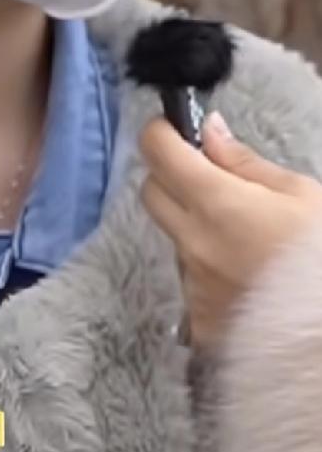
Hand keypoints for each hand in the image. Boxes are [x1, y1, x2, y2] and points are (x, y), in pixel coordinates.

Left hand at [140, 112, 321, 347]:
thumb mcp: (299, 194)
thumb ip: (243, 162)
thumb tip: (208, 131)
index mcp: (215, 203)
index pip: (157, 152)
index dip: (162, 134)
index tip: (176, 132)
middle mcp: (192, 242)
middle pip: (152, 193)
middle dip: (171, 178)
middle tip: (209, 181)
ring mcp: (192, 284)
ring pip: (175, 239)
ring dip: (196, 230)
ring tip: (246, 243)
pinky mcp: (198, 319)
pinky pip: (191, 282)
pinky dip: (211, 273)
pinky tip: (246, 278)